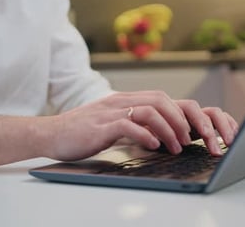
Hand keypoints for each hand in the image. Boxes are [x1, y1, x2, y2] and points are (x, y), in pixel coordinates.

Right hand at [36, 91, 237, 160]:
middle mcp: (121, 101)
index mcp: (126, 100)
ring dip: (168, 129)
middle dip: (183, 119)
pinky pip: (128, 125)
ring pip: (150, 110)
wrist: (50, 133)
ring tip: (177, 146)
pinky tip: (152, 147)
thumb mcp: (113, 125)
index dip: (182, 112)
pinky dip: (145, 135)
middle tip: (193, 139)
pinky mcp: (101, 126)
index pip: (161, 98)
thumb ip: (134, 125)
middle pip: (161, 100)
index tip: (194, 131)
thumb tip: (158, 136)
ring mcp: (111, 111)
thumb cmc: (82, 132)